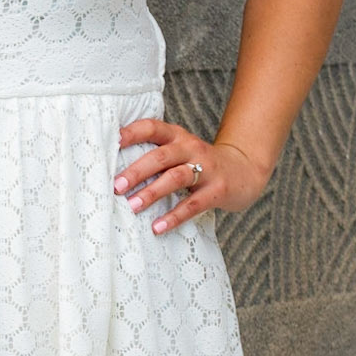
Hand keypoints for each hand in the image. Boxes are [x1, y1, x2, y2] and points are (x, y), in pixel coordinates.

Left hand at [114, 118, 269, 233]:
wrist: (245, 171)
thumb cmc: (199, 163)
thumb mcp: (179, 151)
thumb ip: (154, 154)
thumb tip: (111, 171)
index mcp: (177, 136)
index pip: (152, 128)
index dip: (131, 133)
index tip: (110, 142)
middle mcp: (191, 148)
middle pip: (161, 156)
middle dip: (136, 171)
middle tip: (115, 186)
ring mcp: (207, 169)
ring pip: (176, 178)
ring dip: (152, 192)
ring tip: (132, 206)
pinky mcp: (218, 190)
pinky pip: (193, 205)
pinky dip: (174, 217)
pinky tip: (157, 227)